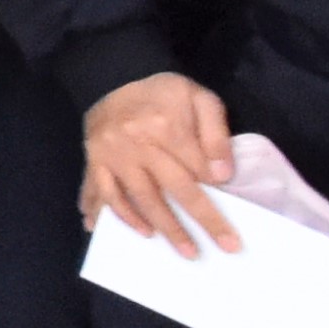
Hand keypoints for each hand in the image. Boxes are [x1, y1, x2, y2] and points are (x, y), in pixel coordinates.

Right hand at [82, 72, 243, 256]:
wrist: (113, 76)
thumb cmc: (163, 93)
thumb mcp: (199, 97)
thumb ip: (214, 132)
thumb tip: (222, 174)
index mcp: (165, 126)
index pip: (197, 168)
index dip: (216, 193)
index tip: (233, 216)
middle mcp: (136, 144)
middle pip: (172, 190)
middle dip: (199, 221)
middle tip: (223, 247)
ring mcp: (112, 156)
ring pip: (139, 199)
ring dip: (163, 227)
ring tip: (185, 251)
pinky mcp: (95, 163)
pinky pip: (103, 194)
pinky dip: (116, 216)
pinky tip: (134, 234)